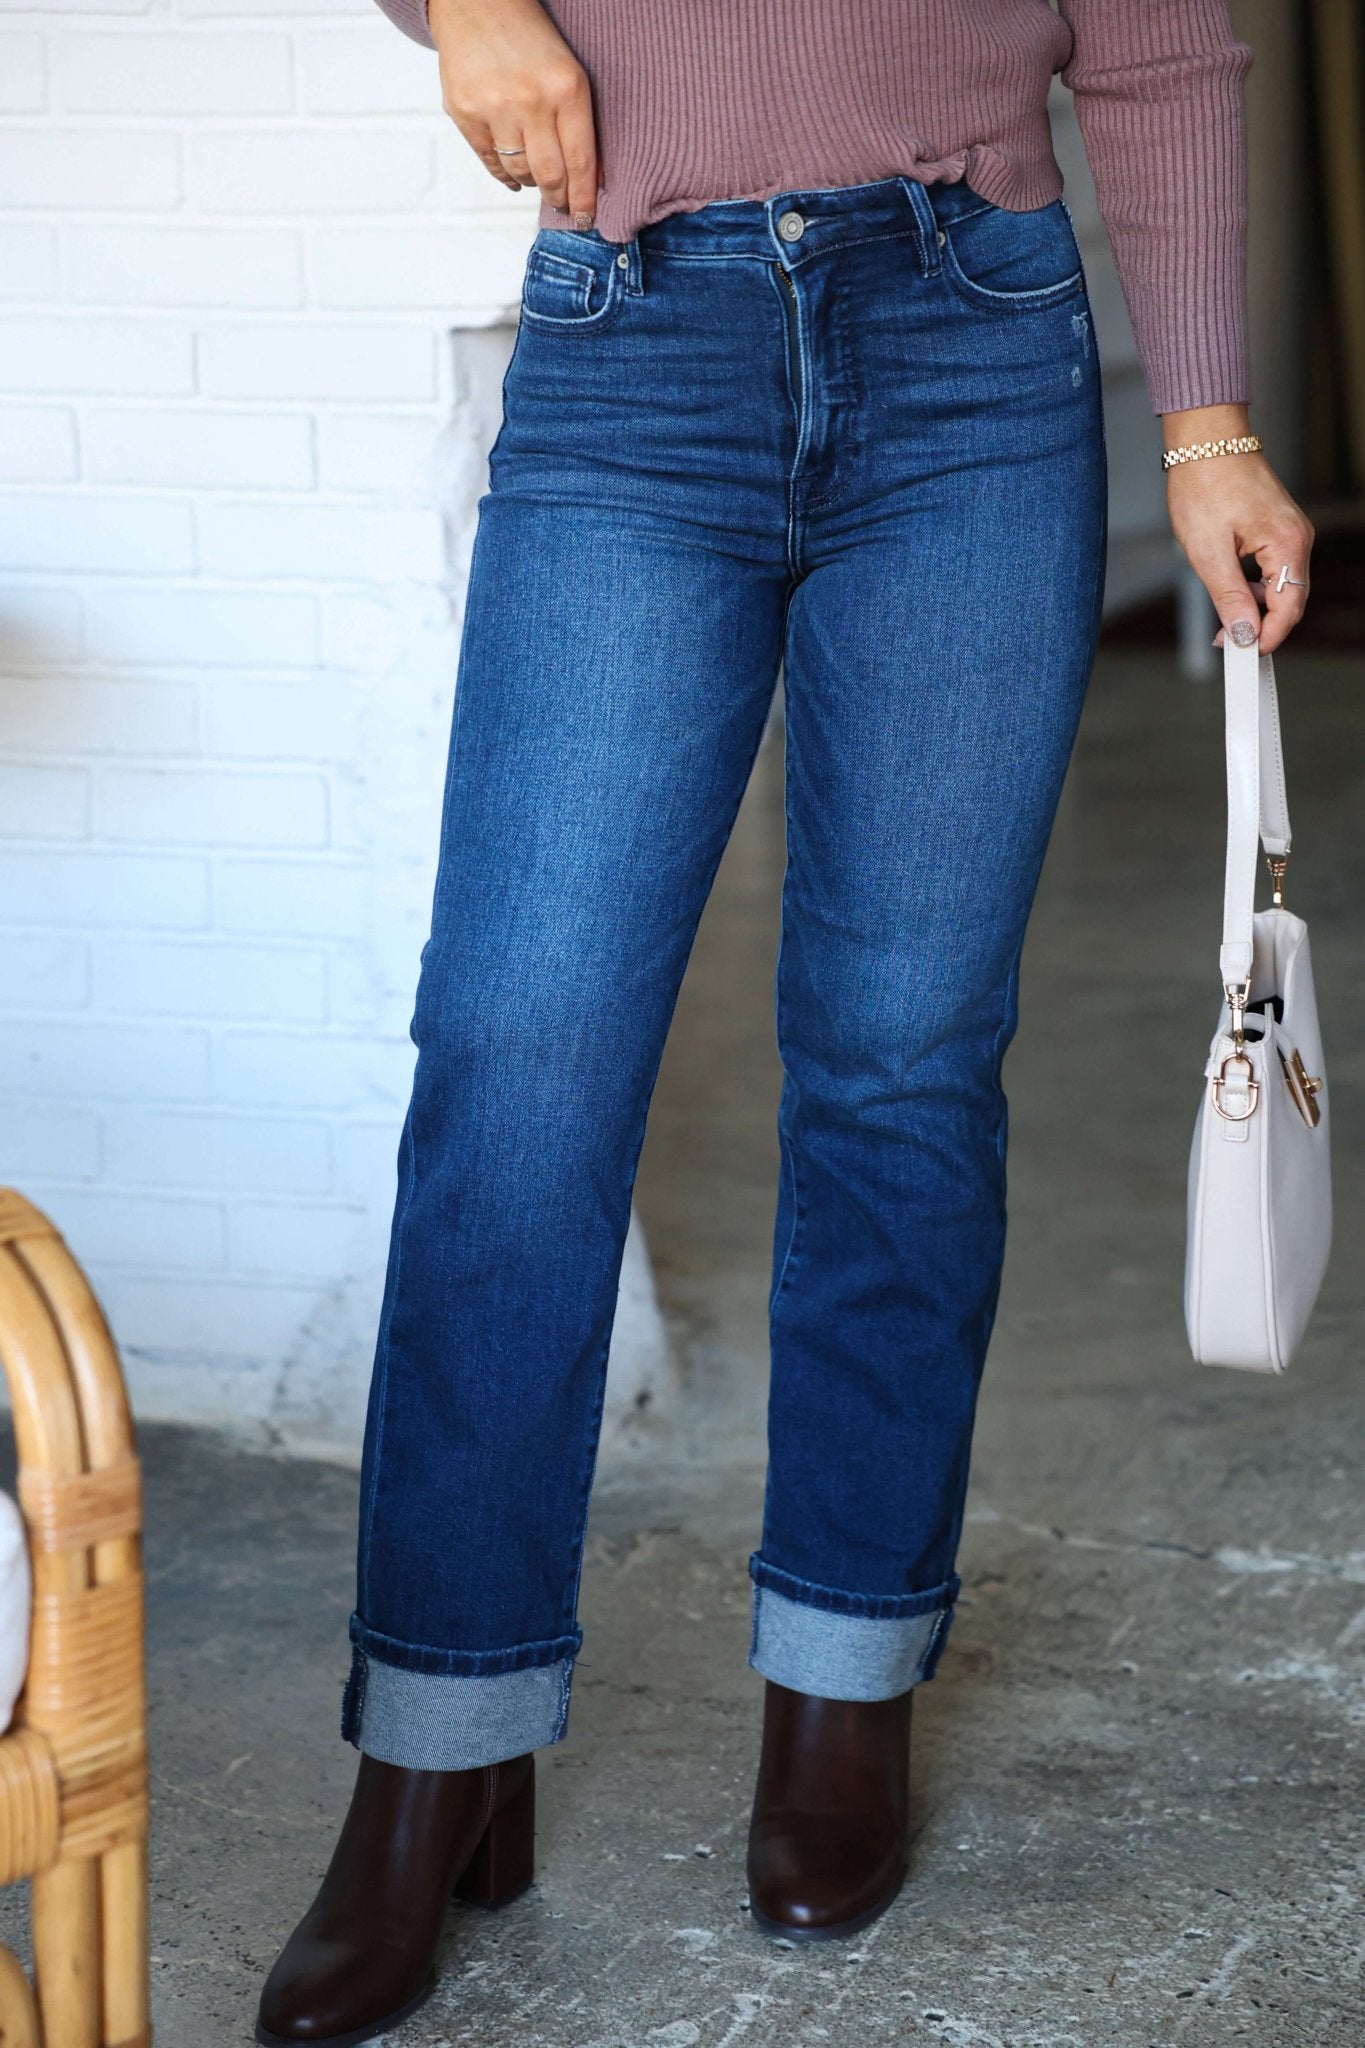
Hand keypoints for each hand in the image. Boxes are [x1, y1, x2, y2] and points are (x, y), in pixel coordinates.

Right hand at [427, 0, 600, 225]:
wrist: (478, 3)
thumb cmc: (528, 38)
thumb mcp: (567, 71)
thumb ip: (578, 121)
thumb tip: (591, 178)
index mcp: (566, 87)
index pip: (582, 161)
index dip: (585, 198)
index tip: (586, 217)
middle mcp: (531, 100)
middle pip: (551, 175)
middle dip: (559, 198)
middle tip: (562, 205)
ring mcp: (494, 108)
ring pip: (520, 172)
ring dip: (532, 182)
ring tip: (537, 179)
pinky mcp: (464, 112)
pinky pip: (490, 162)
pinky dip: (505, 174)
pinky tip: (513, 174)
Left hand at [1162, 404, 1313, 655]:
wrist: (1204, 442)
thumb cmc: (1205, 484)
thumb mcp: (1209, 551)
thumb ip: (1230, 597)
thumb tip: (1243, 633)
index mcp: (1288, 542)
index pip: (1290, 607)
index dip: (1269, 637)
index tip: (1245, 656)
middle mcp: (1297, 537)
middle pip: (1290, 600)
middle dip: (1261, 625)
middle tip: (1227, 642)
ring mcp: (1290, 531)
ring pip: (1281, 586)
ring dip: (1257, 607)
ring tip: (1223, 618)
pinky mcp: (1278, 528)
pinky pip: (1274, 569)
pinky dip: (1256, 587)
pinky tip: (1232, 591)